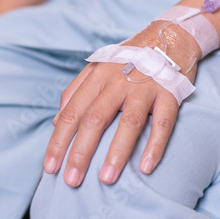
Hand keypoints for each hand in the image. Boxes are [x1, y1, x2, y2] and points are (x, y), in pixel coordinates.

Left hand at [43, 23, 198, 186]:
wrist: (167, 37)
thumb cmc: (126, 60)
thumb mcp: (96, 69)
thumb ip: (74, 93)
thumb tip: (54, 122)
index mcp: (96, 77)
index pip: (71, 113)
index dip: (59, 141)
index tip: (49, 167)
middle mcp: (118, 81)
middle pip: (95, 119)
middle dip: (81, 152)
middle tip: (71, 181)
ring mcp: (145, 87)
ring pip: (128, 122)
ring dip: (116, 152)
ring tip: (106, 179)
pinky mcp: (169, 93)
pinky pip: (163, 122)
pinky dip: (155, 145)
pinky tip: (146, 167)